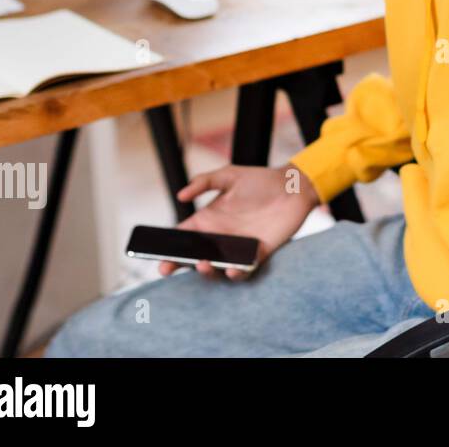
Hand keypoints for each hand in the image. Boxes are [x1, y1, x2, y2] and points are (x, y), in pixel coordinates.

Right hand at [157, 164, 319, 281]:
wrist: (292, 187)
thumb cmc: (259, 180)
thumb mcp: (228, 175)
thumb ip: (204, 182)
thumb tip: (180, 195)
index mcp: (209, 221)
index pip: (183, 239)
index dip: (168, 249)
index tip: (156, 256)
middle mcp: (220, 238)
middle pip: (195, 257)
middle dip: (180, 265)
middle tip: (167, 268)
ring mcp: (238, 248)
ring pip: (216, 268)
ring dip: (207, 271)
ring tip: (203, 263)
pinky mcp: (258, 254)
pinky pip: (244, 270)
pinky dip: (236, 273)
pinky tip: (231, 268)